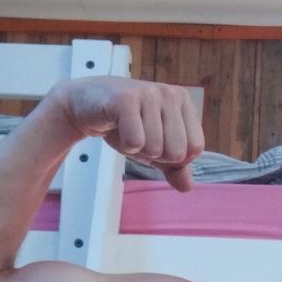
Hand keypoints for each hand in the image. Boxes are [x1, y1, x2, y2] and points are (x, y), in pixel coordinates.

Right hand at [50, 76, 203, 192]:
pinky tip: (117, 128)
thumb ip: (174, 167)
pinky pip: (135, 142)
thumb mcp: (154, 147)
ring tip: (127, 130)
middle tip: (139, 136)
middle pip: (178, 152)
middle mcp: (170, 94)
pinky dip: (124, 144)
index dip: (174, 157)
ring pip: (155, 150)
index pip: (196, 148)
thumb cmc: (125, 124)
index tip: (156, 140)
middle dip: (155, 155)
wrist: (86, 105)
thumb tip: (187, 187)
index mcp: (183, 102)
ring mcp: (149, 94)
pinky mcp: (126, 99)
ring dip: (137, 149)